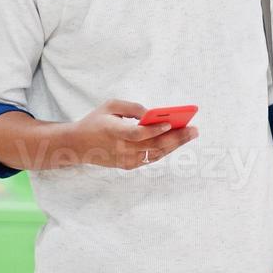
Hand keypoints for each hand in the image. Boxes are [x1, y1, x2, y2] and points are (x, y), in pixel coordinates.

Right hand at [69, 99, 199, 170]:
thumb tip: (152, 114)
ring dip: (175, 145)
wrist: (78, 145)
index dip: (154, 130)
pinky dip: (165, 150)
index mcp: (114, 132)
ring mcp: (125, 160)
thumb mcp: (110, 106)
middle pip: (153, 146)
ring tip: (190, 134)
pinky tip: (177, 141)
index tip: (170, 124)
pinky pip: (150, 158)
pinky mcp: (128, 165)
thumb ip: (131, 107)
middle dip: (176, 138)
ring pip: (155, 154)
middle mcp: (121, 149)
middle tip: (194, 130)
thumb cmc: (96, 121)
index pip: (137, 134)